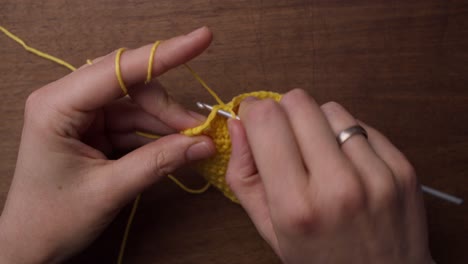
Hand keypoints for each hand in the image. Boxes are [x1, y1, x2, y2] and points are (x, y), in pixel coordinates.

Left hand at [0, 27, 215, 262]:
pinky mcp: (95, 129)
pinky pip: (134, 123)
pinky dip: (158, 135)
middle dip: (168, 107)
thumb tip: (204, 144)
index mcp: (57, 105)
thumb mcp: (109, 190)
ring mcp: (83, 114)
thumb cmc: (53, 219)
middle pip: (132, 85)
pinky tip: (178, 147)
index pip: (118, 69)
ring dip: (168, 123)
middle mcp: (69, 100)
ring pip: (138, 105)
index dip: (165, 54)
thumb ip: (158, 162)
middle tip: (200, 131)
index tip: (202, 39)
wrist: (31, 245)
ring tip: (195, 143)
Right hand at [226, 89, 432, 263]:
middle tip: (286, 140)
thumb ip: (244, 174)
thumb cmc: (321, 259)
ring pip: (332, 109)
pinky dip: (348, 137)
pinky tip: (348, 165)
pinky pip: (363, 124)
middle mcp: (339, 186)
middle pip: (299, 102)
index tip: (254, 121)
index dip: (253, 112)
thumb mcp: (269, 228)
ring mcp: (377, 175)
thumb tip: (237, 124)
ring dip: (318, 125)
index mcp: (296, 206)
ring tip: (321, 157)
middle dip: (284, 114)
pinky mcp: (402, 168)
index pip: (266, 120)